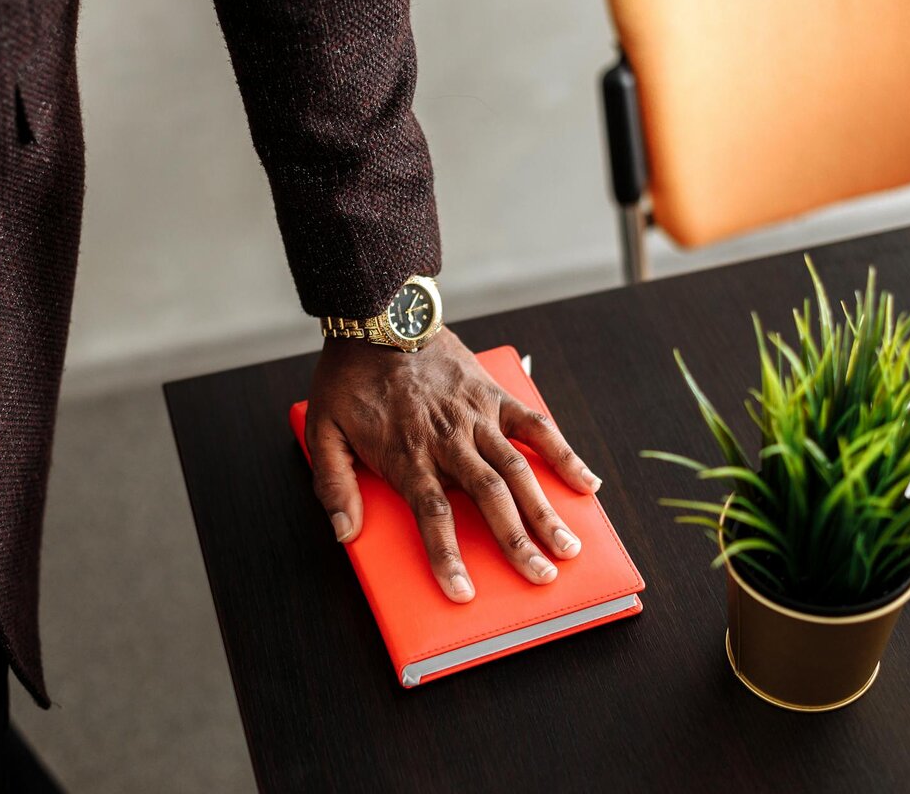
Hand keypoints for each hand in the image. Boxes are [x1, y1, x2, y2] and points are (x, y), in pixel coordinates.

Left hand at [305, 327, 601, 602]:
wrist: (379, 316)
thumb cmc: (350, 378)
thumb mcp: (322, 430)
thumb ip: (333, 484)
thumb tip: (344, 533)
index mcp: (407, 454)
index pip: (432, 516)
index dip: (447, 557)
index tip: (463, 594)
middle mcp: (448, 440)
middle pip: (488, 499)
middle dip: (516, 543)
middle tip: (541, 579)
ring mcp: (477, 417)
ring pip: (517, 471)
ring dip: (544, 512)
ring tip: (567, 548)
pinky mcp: (495, 395)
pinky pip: (536, 427)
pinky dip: (563, 454)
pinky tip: (587, 484)